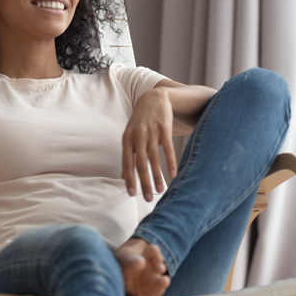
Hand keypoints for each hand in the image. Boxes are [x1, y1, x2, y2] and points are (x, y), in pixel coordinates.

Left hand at [122, 87, 177, 201]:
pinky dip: (170, 162)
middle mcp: (138, 136)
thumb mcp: (130, 135)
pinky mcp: (164, 128)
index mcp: (127, 139)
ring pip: (154, 159)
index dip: (129, 179)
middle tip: (148, 198)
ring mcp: (151, 131)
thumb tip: (123, 176)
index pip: (127, 163)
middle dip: (144, 183)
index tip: (132, 194)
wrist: (154, 98)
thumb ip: (128, 154)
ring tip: (161, 190)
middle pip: (140, 164)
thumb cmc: (141, 121)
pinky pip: (167, 148)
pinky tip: (173, 174)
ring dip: (157, 176)